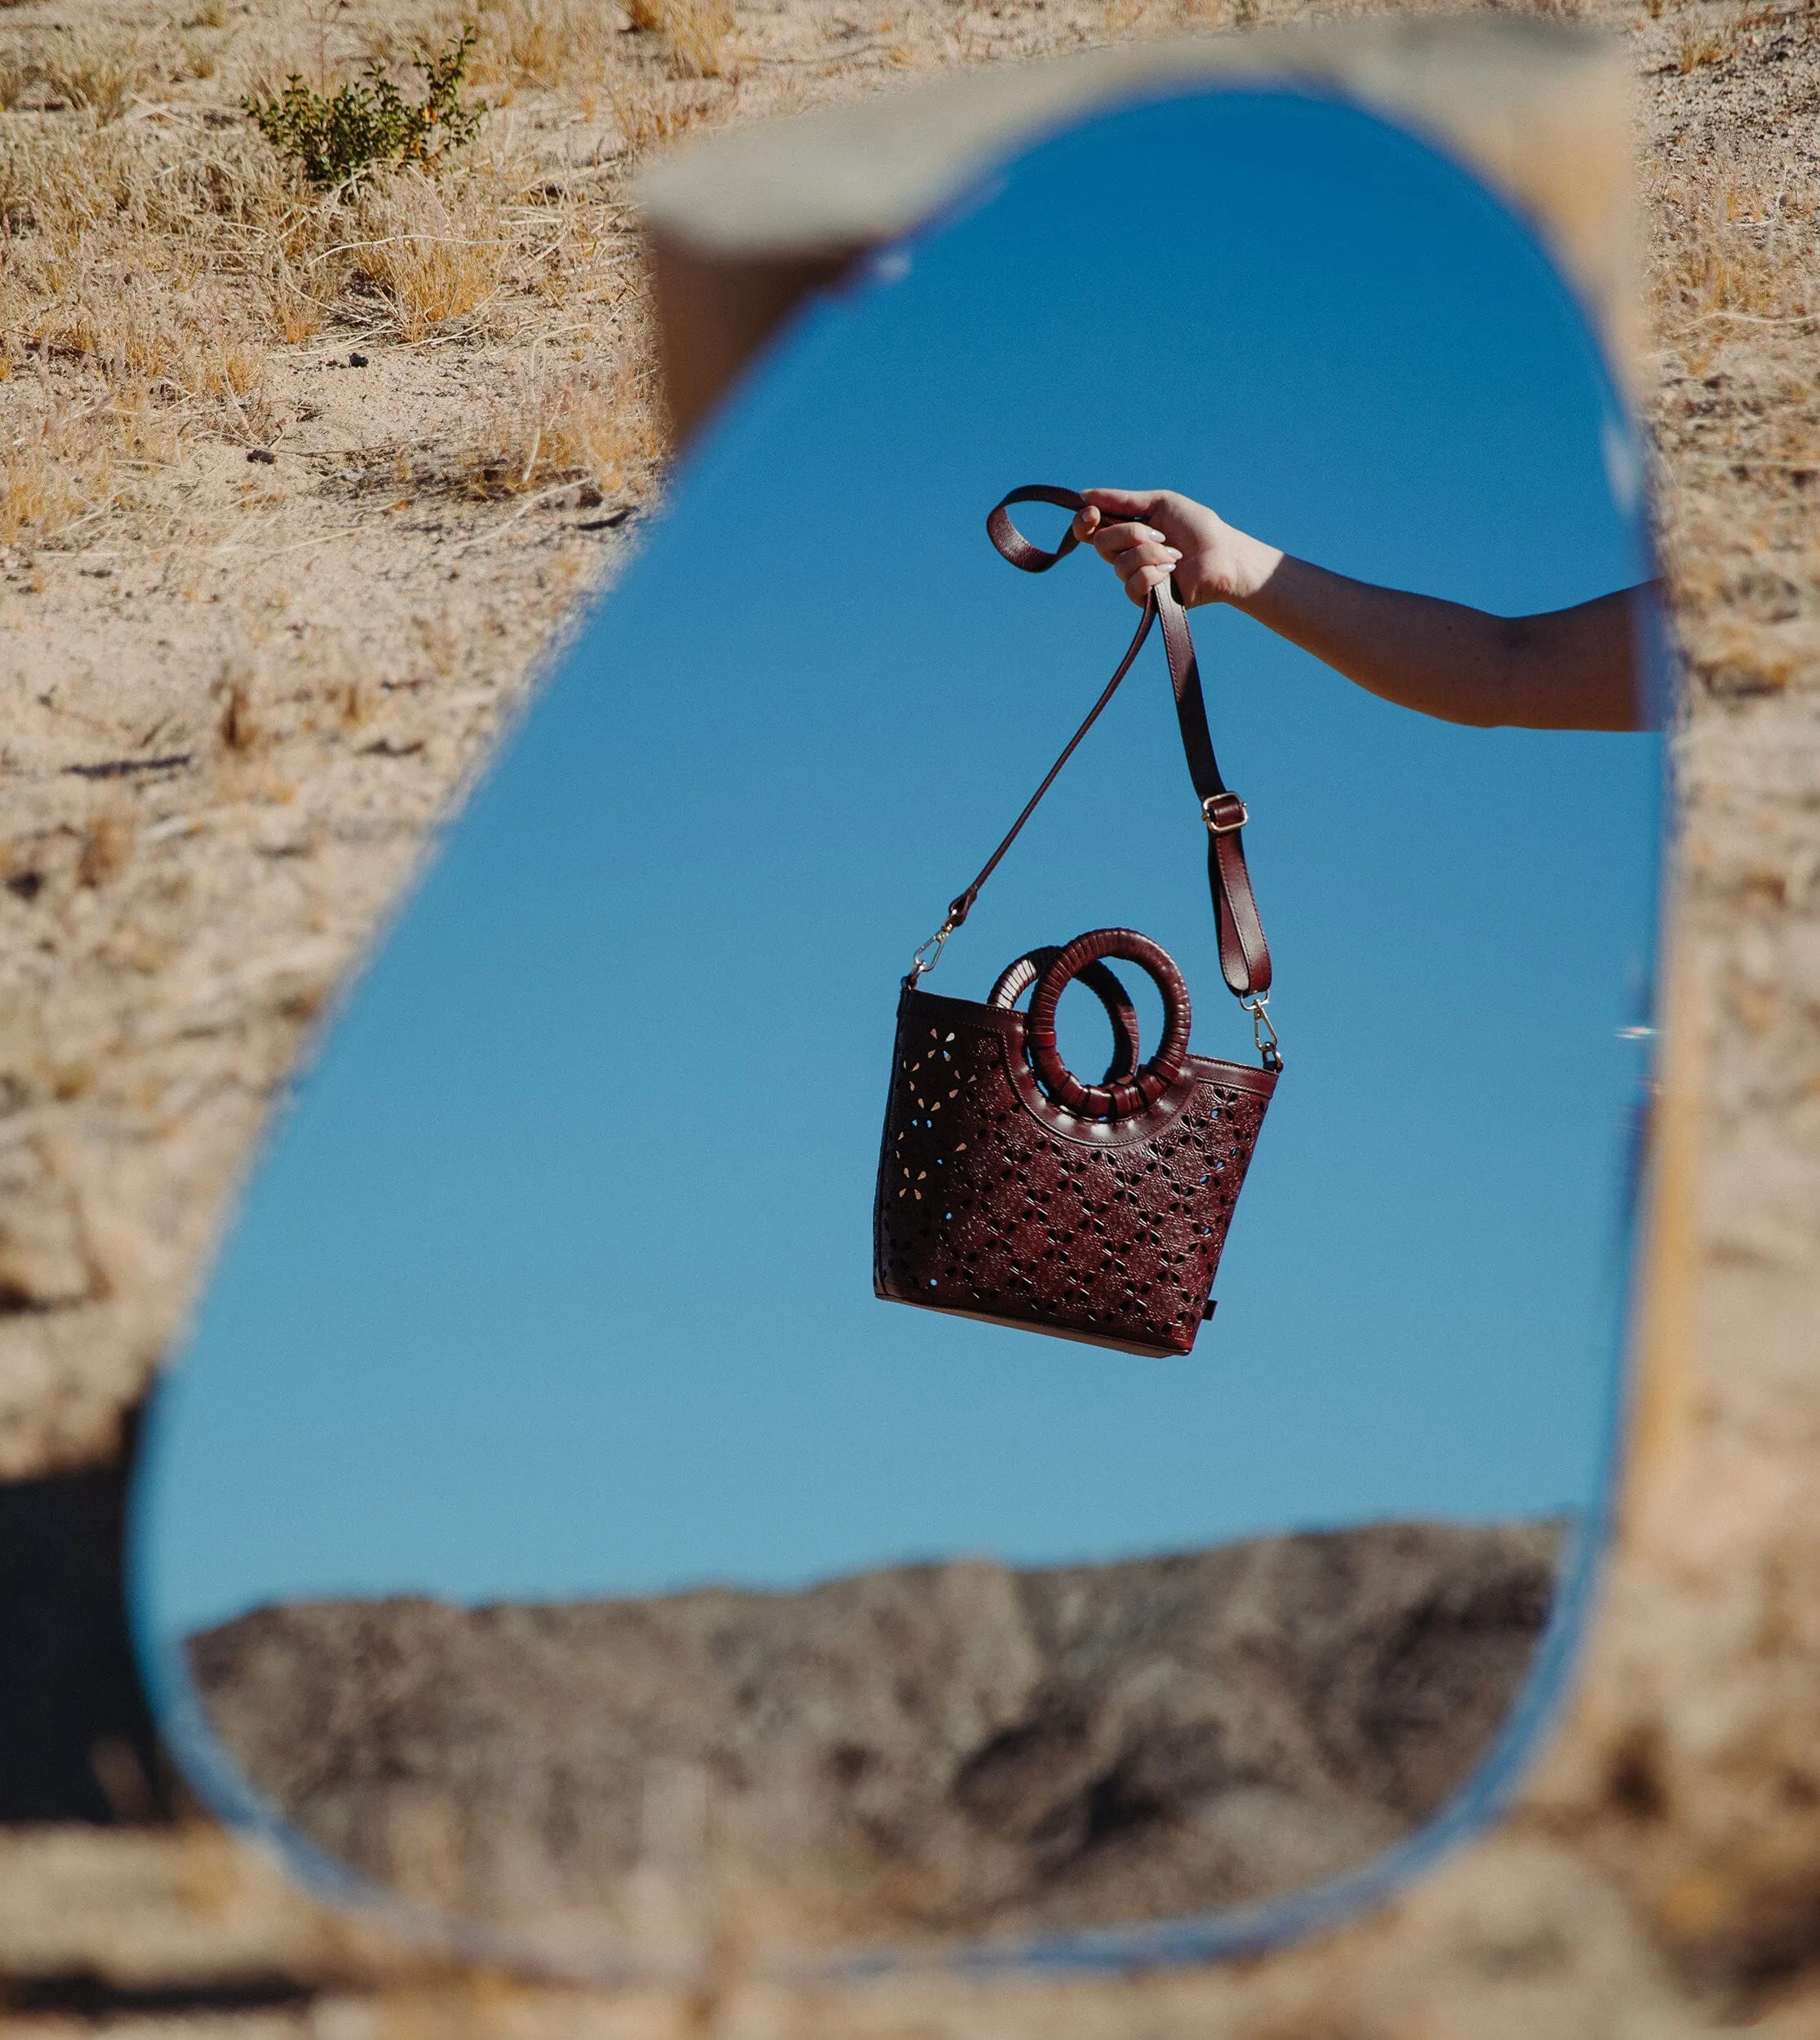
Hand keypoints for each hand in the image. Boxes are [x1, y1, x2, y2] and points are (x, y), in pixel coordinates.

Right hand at [1070, 488, 1281, 610]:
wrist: (1222, 556)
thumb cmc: (1197, 527)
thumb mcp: (1160, 503)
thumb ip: (1123, 500)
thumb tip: (1084, 495)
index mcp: (1125, 529)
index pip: (1089, 528)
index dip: (1084, 521)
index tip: (1092, 512)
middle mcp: (1124, 553)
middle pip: (1100, 543)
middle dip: (1130, 533)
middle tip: (1159, 534)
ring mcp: (1133, 576)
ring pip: (1119, 563)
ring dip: (1150, 553)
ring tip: (1175, 555)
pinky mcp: (1144, 599)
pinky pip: (1133, 584)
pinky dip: (1154, 573)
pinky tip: (1173, 571)